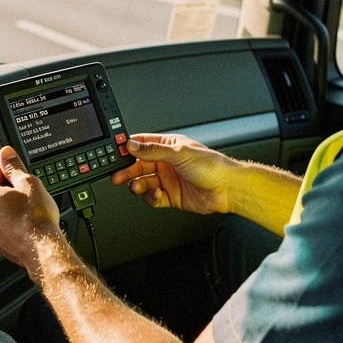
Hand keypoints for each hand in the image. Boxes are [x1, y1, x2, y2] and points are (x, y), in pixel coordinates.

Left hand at [0, 145, 62, 272]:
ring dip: (7, 205)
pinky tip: (22, 222)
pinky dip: (7, 221)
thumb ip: (14, 166)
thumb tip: (6, 153)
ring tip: (25, 209)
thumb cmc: (35, 219)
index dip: (7, 170)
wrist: (42, 248)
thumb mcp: (28, 183)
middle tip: (25, 192)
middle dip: (7, 189)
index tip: (17, 173)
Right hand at [110, 133, 234, 214]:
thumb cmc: (211, 166)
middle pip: (139, 165)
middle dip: (127, 170)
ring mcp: (169, 180)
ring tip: (136, 187)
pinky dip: (151, 198)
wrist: (228, 189)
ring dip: (137, 185)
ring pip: (144, 182)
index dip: (128, 147)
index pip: (142, 144)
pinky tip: (155, 195)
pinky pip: (154, 198)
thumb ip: (153, 151)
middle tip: (116, 175)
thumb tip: (132, 146)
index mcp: (169, 147)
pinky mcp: (172, 196)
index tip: (115, 152)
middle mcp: (167, 163)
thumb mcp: (179, 153)